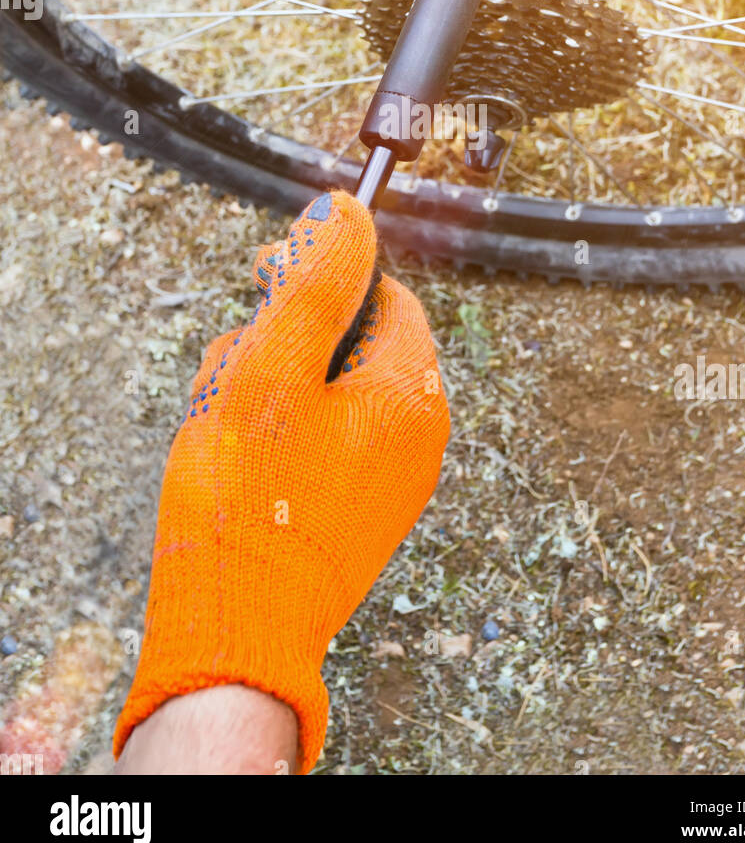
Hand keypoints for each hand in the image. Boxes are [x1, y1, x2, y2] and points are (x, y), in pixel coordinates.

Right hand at [113, 190, 448, 773]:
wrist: (238, 631)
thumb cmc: (251, 502)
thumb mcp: (273, 363)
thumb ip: (314, 280)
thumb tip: (347, 212)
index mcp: (411, 391)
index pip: (384, 293)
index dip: (324, 275)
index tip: (268, 276)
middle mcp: (418, 435)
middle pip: (354, 341)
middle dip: (287, 339)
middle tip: (236, 367)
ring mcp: (391, 480)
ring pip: (330, 392)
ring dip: (274, 387)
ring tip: (229, 425)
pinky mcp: (360, 514)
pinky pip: (325, 443)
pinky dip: (280, 435)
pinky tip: (240, 462)